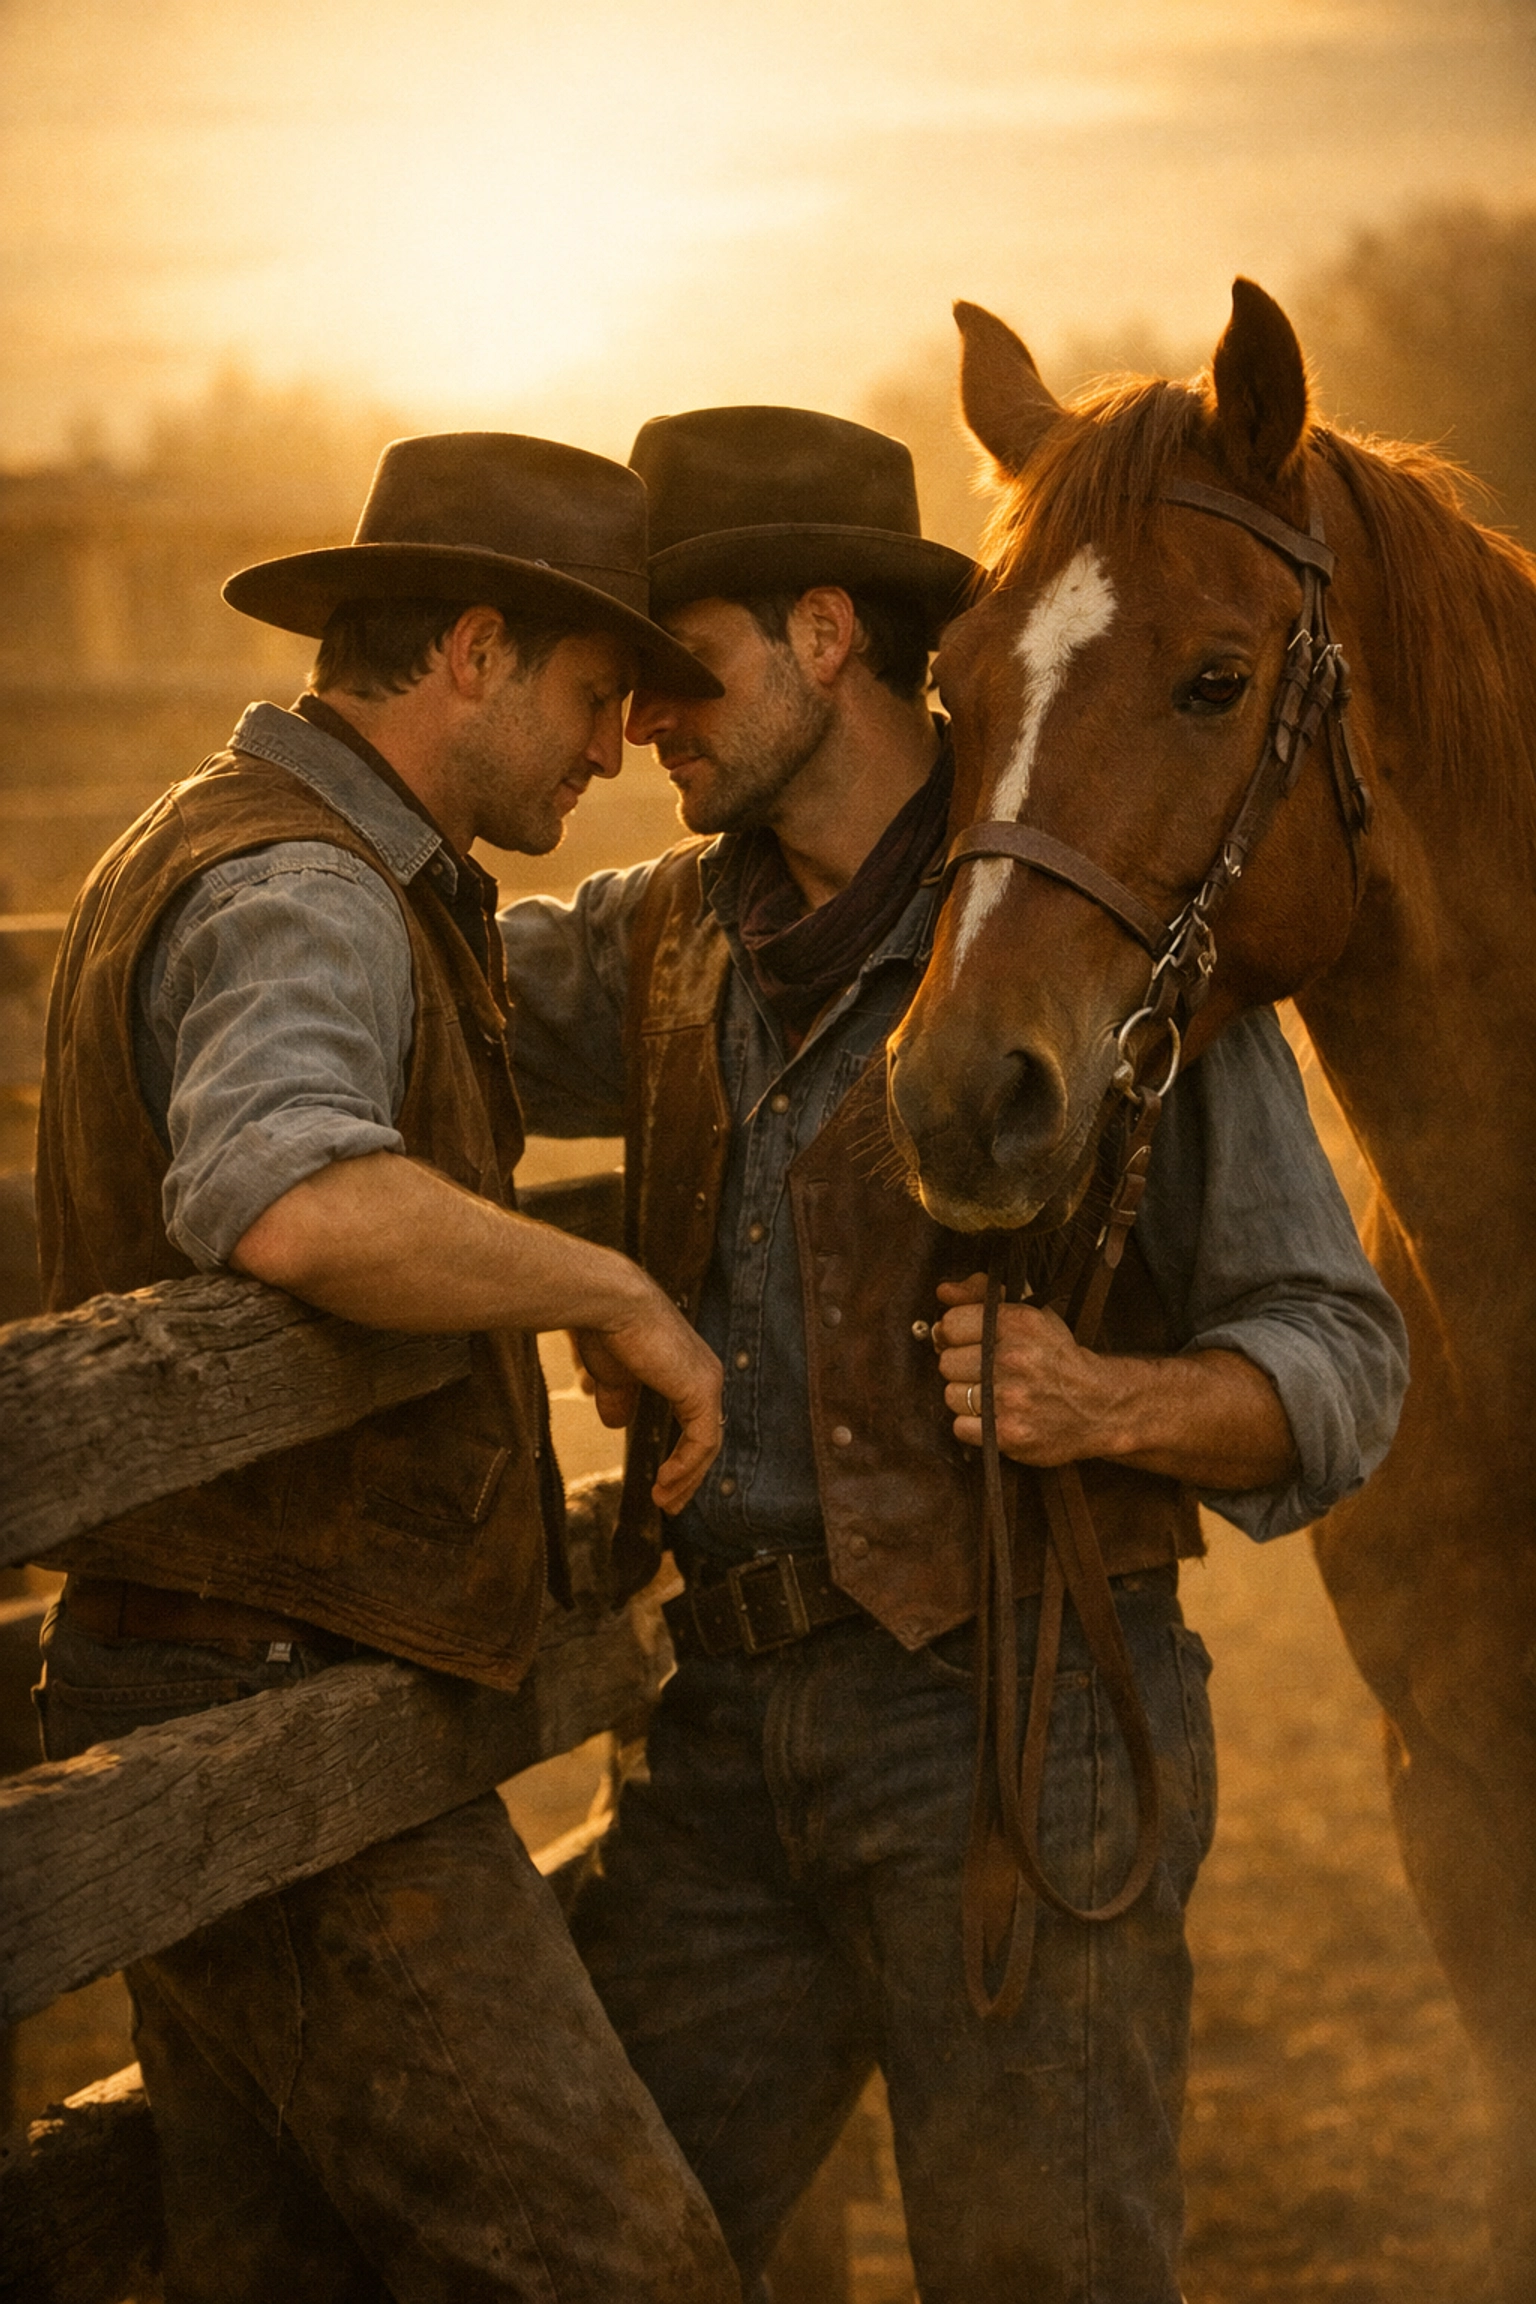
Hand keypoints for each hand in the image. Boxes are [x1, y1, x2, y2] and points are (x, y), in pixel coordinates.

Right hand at [572, 1286, 723, 1514]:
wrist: (609, 1305)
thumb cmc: (606, 1330)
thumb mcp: (611, 1375)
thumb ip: (619, 1398)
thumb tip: (616, 1424)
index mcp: (686, 1369)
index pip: (694, 1423)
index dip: (680, 1458)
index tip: (661, 1484)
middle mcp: (704, 1374)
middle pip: (705, 1438)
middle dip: (688, 1477)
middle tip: (668, 1504)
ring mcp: (707, 1382)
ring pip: (707, 1445)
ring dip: (686, 1478)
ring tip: (664, 1501)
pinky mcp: (702, 1390)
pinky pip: (702, 1441)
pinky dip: (686, 1467)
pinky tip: (664, 1482)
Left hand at [934, 1272, 1117, 1465]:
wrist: (1097, 1405)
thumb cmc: (1057, 1358)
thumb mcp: (1029, 1316)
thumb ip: (982, 1296)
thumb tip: (943, 1292)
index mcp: (1018, 1323)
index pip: (950, 1323)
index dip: (955, 1334)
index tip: (967, 1342)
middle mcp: (1013, 1358)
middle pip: (947, 1362)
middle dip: (961, 1367)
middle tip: (984, 1371)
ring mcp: (1010, 1398)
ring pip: (951, 1395)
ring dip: (966, 1397)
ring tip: (991, 1394)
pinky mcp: (1009, 1433)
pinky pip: (960, 1426)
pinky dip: (973, 1425)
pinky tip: (994, 1416)